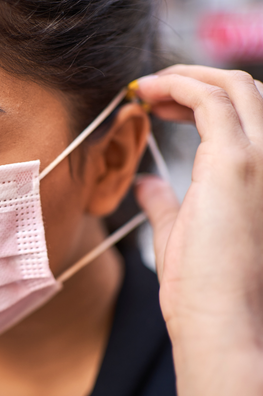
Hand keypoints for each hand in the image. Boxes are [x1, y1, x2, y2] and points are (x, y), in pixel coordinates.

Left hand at [134, 65, 262, 394]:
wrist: (217, 318)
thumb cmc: (201, 285)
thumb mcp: (180, 231)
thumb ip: (165, 202)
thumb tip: (146, 184)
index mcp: (261, 172)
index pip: (243, 113)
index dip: (199, 99)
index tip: (157, 105)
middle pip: (243, 88)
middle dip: (194, 80)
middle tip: (149, 91)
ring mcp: (262, 156)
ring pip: (231, 85)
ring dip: (185, 77)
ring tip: (145, 89)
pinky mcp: (238, 161)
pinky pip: (207, 99)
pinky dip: (176, 86)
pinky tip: (144, 95)